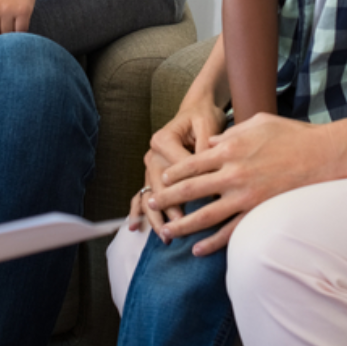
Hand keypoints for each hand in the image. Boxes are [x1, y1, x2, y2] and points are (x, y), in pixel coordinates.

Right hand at [127, 95, 225, 238]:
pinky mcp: (153, 174)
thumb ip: (206, 148)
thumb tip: (211, 175)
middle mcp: (153, 152)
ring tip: (165, 235)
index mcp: (164, 139)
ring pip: (150, 194)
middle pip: (159, 185)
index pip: (177, 168)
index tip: (204, 204)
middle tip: (180, 225)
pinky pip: (142, 194)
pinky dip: (137, 211)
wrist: (196, 110)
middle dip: (169, 207)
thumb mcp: (208, 125)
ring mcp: (151, 165)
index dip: (190, 186)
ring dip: (156, 216)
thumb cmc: (204, 117)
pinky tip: (135, 226)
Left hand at [148, 113, 341, 255]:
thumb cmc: (291, 134)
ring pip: (205, 214)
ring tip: (166, 233)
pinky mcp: (259, 212)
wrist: (323, 156)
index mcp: (230, 148)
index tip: (161, 179)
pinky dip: (213, 242)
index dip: (173, 172)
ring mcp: (245, 195)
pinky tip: (198, 250)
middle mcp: (232, 172)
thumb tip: (210, 142)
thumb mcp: (256, 122)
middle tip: (151, 205)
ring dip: (183, 225)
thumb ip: (229, 132)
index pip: (191, 162)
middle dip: (167, 198)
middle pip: (190, 189)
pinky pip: (231, 231)